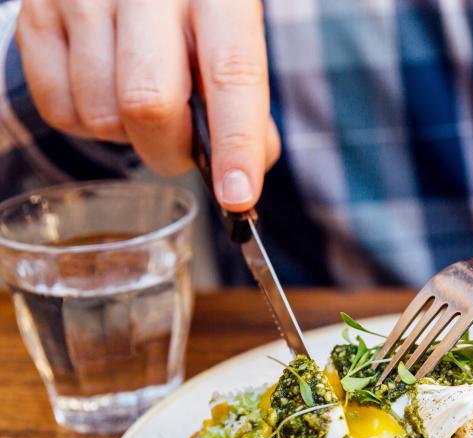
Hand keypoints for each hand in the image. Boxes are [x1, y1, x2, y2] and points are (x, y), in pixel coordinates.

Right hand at [15, 0, 279, 210]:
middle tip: (180, 146)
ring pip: (102, 115)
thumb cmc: (191, 14)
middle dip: (170, 150)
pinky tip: (104, 90)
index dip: (237, 143)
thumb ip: (248, 105)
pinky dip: (88, 123)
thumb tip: (237, 177)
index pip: (232, 74)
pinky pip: (60, 111)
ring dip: (127, 135)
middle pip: (150, 103)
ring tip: (139, 101)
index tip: (238, 195)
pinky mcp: (36, 17)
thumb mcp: (234, 40)